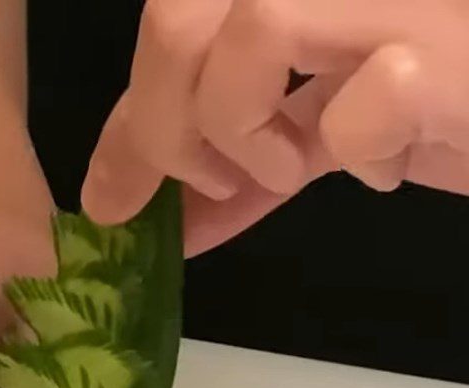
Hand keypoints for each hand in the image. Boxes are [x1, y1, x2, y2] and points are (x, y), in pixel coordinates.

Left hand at [83, 0, 468, 252]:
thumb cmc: (426, 110)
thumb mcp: (304, 129)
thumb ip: (220, 153)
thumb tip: (122, 204)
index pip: (170, 21)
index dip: (130, 114)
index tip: (116, 197)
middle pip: (179, 11)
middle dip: (164, 124)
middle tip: (212, 177)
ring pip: (255, 26)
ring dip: (244, 130)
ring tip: (287, 168)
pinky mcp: (451, 57)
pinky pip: (364, 100)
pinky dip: (352, 150)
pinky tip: (383, 167)